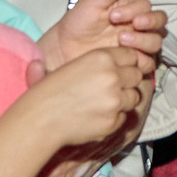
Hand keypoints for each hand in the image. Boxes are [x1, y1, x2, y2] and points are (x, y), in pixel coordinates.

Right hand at [0, 44, 150, 176]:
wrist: (40, 120)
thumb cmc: (48, 93)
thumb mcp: (69, 66)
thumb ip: (90, 61)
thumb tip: (105, 61)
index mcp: (101, 58)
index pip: (131, 55)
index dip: (125, 63)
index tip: (119, 69)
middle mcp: (112, 77)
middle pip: (136, 75)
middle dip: (127, 81)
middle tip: (112, 87)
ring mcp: (115, 100)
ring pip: (134, 96)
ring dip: (124, 100)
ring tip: (104, 103)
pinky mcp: (114, 121)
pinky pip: (124, 117)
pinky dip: (114, 118)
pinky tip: (97, 116)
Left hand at [46, 0, 166, 67]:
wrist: (63, 48)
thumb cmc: (77, 23)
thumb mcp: (93, 3)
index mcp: (130, 8)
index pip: (146, 6)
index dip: (134, 10)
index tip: (113, 15)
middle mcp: (138, 26)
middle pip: (159, 22)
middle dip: (150, 22)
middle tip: (134, 24)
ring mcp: (137, 45)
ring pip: (156, 42)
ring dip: (144, 40)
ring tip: (121, 40)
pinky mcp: (133, 62)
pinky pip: (148, 62)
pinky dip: (141, 59)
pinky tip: (125, 57)